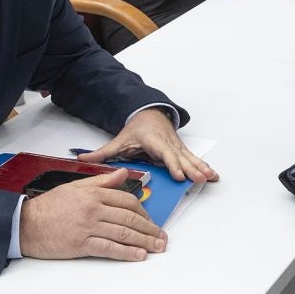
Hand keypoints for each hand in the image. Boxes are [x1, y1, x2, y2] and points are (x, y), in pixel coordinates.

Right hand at [19, 168, 167, 260]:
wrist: (24, 224)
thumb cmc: (48, 207)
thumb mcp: (75, 187)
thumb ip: (101, 182)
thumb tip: (123, 174)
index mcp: (92, 194)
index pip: (126, 201)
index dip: (143, 212)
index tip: (151, 221)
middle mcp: (93, 209)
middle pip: (130, 218)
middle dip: (150, 229)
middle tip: (161, 238)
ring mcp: (88, 227)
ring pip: (123, 233)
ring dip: (144, 242)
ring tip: (156, 248)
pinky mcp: (81, 244)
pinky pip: (109, 248)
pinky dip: (127, 252)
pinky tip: (138, 255)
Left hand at [78, 108, 216, 183]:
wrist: (149, 114)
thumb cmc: (136, 129)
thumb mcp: (119, 140)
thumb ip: (102, 152)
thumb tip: (81, 158)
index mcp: (153, 141)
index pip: (164, 153)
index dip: (172, 164)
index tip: (178, 175)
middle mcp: (167, 143)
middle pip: (180, 157)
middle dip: (191, 169)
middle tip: (199, 179)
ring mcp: (176, 146)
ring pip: (190, 158)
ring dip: (201, 167)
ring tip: (210, 177)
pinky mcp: (181, 150)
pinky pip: (193, 159)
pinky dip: (204, 166)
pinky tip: (213, 174)